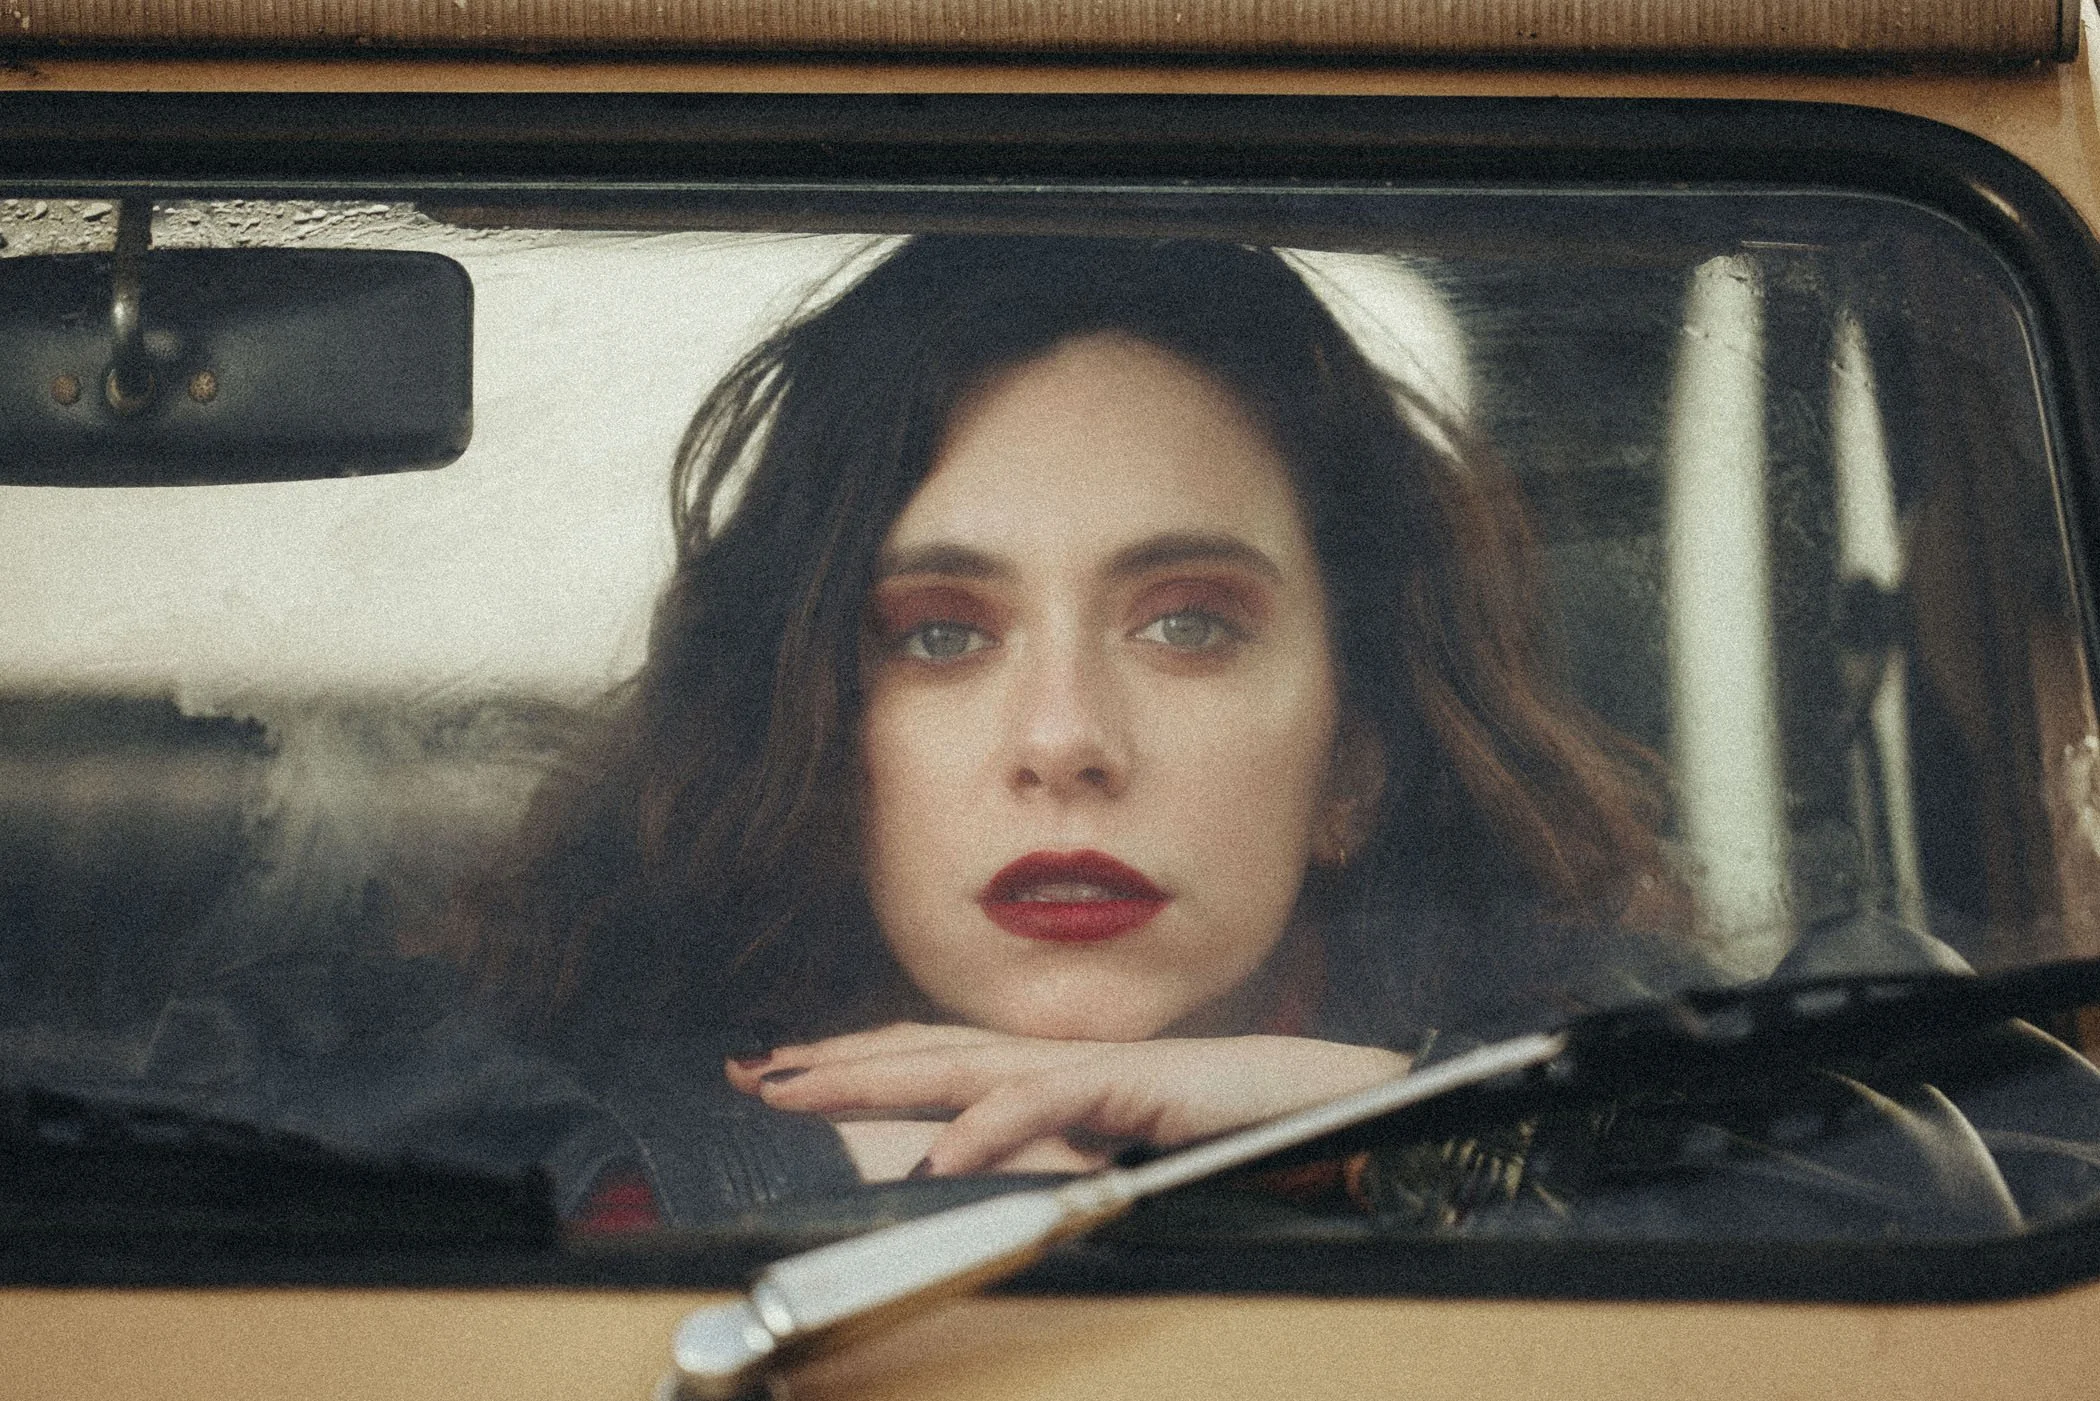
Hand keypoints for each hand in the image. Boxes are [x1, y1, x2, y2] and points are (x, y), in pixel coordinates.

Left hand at [724, 1022, 1409, 1177]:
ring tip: (804, 1093)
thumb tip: (972, 1161)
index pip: (928, 1058)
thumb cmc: (1216, 1122)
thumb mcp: (1108, 1138)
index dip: (852, 1062)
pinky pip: (1046, 1108)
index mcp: (1042, 1070)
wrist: (1317, 1097)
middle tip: (756, 1075)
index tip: (779, 1074)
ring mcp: (1087, 1067)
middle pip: (922, 1051)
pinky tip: (938, 1158)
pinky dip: (987, 1131)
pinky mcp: (1130, 1086)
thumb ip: (1046, 1140)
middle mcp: (1051, 1058)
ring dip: (877, 1079)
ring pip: (960, 1066)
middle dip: (834, 1063)